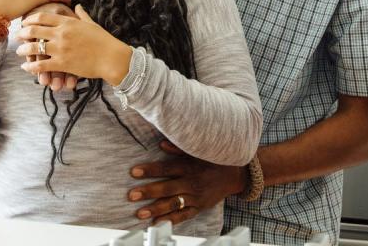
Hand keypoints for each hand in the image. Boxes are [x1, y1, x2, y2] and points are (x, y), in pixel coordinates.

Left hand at [15, 5, 132, 85]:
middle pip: (34, 30)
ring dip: (24, 50)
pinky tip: (26, 67)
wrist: (112, 58)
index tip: (24, 21)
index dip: (30, 19)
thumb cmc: (104, 40)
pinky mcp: (62, 64)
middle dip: (22, 33)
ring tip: (19, 52)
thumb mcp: (92, 24)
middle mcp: (62, 34)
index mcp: (68, 22)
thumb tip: (77, 5)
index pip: (42, 16)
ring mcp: (61, 49)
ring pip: (34, 48)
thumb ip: (81, 14)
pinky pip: (41, 65)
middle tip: (18, 35)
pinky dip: (31, 66)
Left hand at [127, 141, 246, 224]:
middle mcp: (192, 183)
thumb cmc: (214, 159)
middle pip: (167, 188)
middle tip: (132, 195)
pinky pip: (184, 215)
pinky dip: (171, 220)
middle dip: (148, 191)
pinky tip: (157, 223)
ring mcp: (196, 197)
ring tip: (140, 213)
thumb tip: (161, 144)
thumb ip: (178, 147)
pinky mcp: (199, 207)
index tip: (134, 172)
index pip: (166, 168)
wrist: (235, 175)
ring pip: (173, 204)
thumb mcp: (198, 150)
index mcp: (189, 166)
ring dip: (155, 209)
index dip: (150, 170)